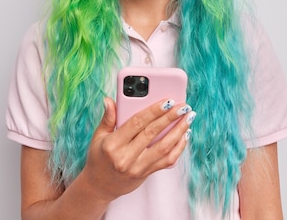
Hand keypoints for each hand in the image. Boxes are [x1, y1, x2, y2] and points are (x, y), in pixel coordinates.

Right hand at [78, 97, 194, 202]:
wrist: (99, 186)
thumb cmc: (99, 158)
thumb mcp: (98, 137)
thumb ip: (108, 118)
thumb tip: (109, 100)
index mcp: (113, 144)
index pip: (136, 123)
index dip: (154, 111)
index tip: (167, 101)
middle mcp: (126, 157)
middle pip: (152, 133)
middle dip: (170, 118)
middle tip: (183, 106)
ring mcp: (138, 167)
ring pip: (164, 148)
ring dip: (179, 132)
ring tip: (188, 118)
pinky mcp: (146, 174)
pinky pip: (167, 161)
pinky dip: (179, 148)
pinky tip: (184, 136)